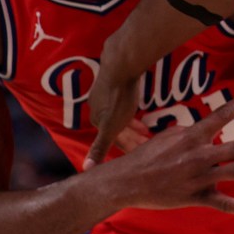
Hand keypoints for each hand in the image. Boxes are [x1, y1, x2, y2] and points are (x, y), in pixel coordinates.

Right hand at [84, 42, 145, 169]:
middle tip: (148, 142)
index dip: (129, 147)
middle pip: (117, 127)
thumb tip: (85, 168)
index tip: (143, 152)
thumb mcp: (111, 127)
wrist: (121, 65)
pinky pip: (122, 101)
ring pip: (120, 115)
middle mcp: (97, 108)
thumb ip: (100, 147)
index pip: (114, 140)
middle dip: (132, 137)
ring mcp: (104, 93)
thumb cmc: (118, 98)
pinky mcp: (113, 81)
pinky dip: (131, 109)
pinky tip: (138, 107)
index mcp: (97, 120)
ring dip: (132, 124)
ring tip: (146, 129)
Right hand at [89, 90, 233, 215]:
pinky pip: (225, 204)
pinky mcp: (196, 198)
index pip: (219, 116)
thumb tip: (209, 129)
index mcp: (191, 137)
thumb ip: (192, 133)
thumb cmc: (147, 156)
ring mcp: (198, 178)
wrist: (126, 182)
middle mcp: (198, 156)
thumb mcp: (169, 136)